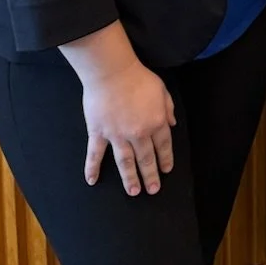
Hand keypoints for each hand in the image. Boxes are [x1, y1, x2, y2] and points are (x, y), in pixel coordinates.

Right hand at [59, 23, 176, 193]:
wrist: (112, 72)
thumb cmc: (138, 78)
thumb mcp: (162, 91)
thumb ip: (168, 109)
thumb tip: (173, 124)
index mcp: (156, 122)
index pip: (163, 146)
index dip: (165, 159)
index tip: (166, 171)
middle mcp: (138, 133)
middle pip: (146, 158)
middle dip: (151, 176)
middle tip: (153, 190)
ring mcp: (117, 135)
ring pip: (125, 162)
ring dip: (130, 178)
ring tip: (134, 192)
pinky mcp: (99, 132)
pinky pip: (95, 154)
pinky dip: (92, 168)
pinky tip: (92, 181)